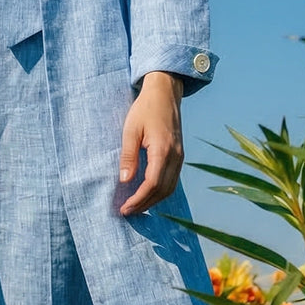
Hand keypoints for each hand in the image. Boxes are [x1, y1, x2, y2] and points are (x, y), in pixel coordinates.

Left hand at [118, 72, 183, 215]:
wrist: (165, 93)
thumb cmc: (145, 109)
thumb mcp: (130, 130)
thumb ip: (128, 156)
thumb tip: (124, 180)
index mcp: (163, 150)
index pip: (153, 183)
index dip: (139, 199)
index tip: (125, 208)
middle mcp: (176, 157)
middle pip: (163, 190)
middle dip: (145, 204)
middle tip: (127, 211)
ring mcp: (180, 157)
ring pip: (170, 188)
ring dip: (153, 200)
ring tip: (136, 206)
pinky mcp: (179, 156)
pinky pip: (173, 180)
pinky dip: (160, 191)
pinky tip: (148, 193)